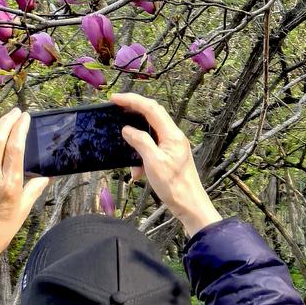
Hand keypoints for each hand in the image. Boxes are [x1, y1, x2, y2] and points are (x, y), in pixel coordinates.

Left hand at [0, 110, 48, 280]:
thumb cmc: (1, 228)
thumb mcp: (24, 210)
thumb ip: (35, 188)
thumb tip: (47, 174)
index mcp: (9, 184)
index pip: (15, 146)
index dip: (20, 127)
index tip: (25, 116)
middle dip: (7, 120)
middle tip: (15, 112)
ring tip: (6, 128)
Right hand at [114, 93, 221, 236]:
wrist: (190, 205)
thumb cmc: (174, 186)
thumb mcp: (153, 162)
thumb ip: (140, 142)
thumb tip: (127, 129)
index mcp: (172, 134)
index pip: (151, 108)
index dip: (132, 100)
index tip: (115, 99)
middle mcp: (174, 136)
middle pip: (152, 115)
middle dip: (133, 112)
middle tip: (116, 109)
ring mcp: (173, 145)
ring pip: (150, 133)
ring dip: (136, 141)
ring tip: (129, 157)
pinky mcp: (170, 155)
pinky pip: (152, 148)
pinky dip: (141, 156)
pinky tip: (137, 172)